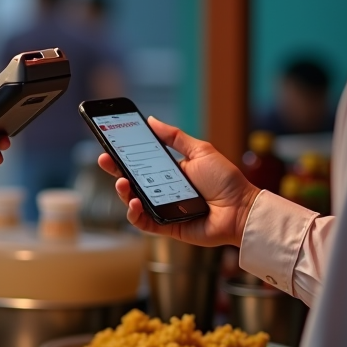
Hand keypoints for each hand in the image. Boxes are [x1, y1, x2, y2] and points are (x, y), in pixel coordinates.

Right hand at [98, 118, 258, 246]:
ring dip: (122, 192)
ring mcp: (163, 209)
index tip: (110, 143)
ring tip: (122, 183)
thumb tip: (152, 120)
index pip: (140, 162)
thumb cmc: (226, 180)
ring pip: (133, 202)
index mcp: (169, 171)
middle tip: (105, 159)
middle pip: (131, 181)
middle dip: (115, 170)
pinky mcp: (166, 226)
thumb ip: (174, 137)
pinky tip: (134, 203)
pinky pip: (143, 223)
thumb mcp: (200, 151)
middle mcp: (162, 190)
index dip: (123, 154)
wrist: (241, 209)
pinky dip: (134, 214)